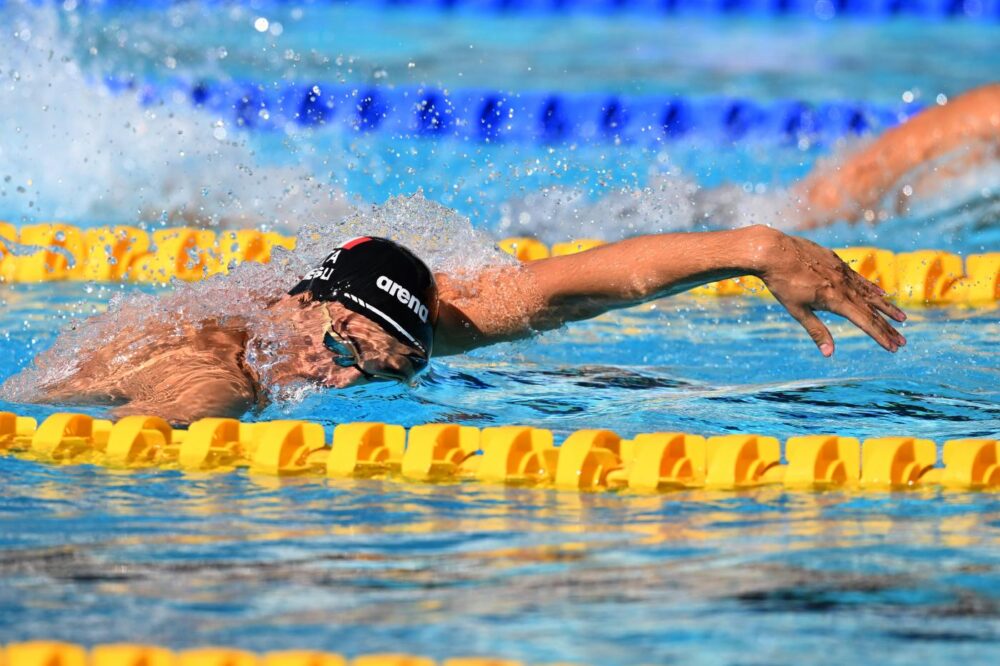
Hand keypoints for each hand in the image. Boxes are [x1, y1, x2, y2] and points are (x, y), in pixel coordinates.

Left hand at [754, 229, 906, 355]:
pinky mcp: (836, 261)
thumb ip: (816, 331)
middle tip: (903, 341)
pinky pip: (860, 278)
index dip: (880, 336)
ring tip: (902, 318)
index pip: (865, 322)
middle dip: (888, 327)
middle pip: (872, 310)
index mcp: (835, 299)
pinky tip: (881, 294)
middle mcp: (844, 285)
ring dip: (886, 308)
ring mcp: (841, 271)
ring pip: (870, 293)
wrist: (773, 251)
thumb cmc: (781, 283)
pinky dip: (872, 289)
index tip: (893, 347)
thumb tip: (829, 354)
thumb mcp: (797, 310)